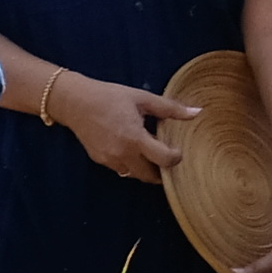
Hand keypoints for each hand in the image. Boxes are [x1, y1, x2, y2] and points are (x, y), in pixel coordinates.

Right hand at [49, 75, 195, 182]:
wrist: (75, 102)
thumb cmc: (109, 96)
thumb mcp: (141, 98)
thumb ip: (170, 108)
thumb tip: (197, 113)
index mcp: (135, 138)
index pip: (164, 160)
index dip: (176, 158)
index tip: (177, 150)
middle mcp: (122, 154)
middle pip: (150, 176)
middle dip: (161, 170)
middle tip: (167, 158)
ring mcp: (110, 160)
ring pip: (135, 175)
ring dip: (146, 169)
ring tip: (150, 153)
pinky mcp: (100, 161)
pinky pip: (121, 169)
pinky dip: (130, 164)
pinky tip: (132, 149)